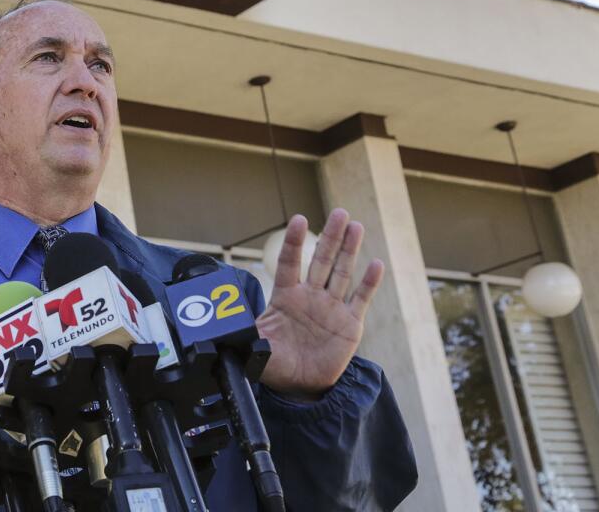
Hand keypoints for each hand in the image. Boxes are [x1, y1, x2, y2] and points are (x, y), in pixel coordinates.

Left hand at [256, 209, 383, 399]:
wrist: (299, 385)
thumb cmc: (275, 362)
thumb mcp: (256, 345)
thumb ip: (244, 332)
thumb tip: (222, 325)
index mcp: (286, 296)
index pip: (290, 263)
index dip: (295, 242)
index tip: (299, 219)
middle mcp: (310, 296)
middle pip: (321, 260)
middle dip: (330, 237)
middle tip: (339, 212)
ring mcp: (332, 307)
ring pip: (342, 272)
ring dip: (350, 250)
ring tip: (355, 226)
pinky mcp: (350, 323)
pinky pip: (360, 299)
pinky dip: (369, 282)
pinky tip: (376, 264)